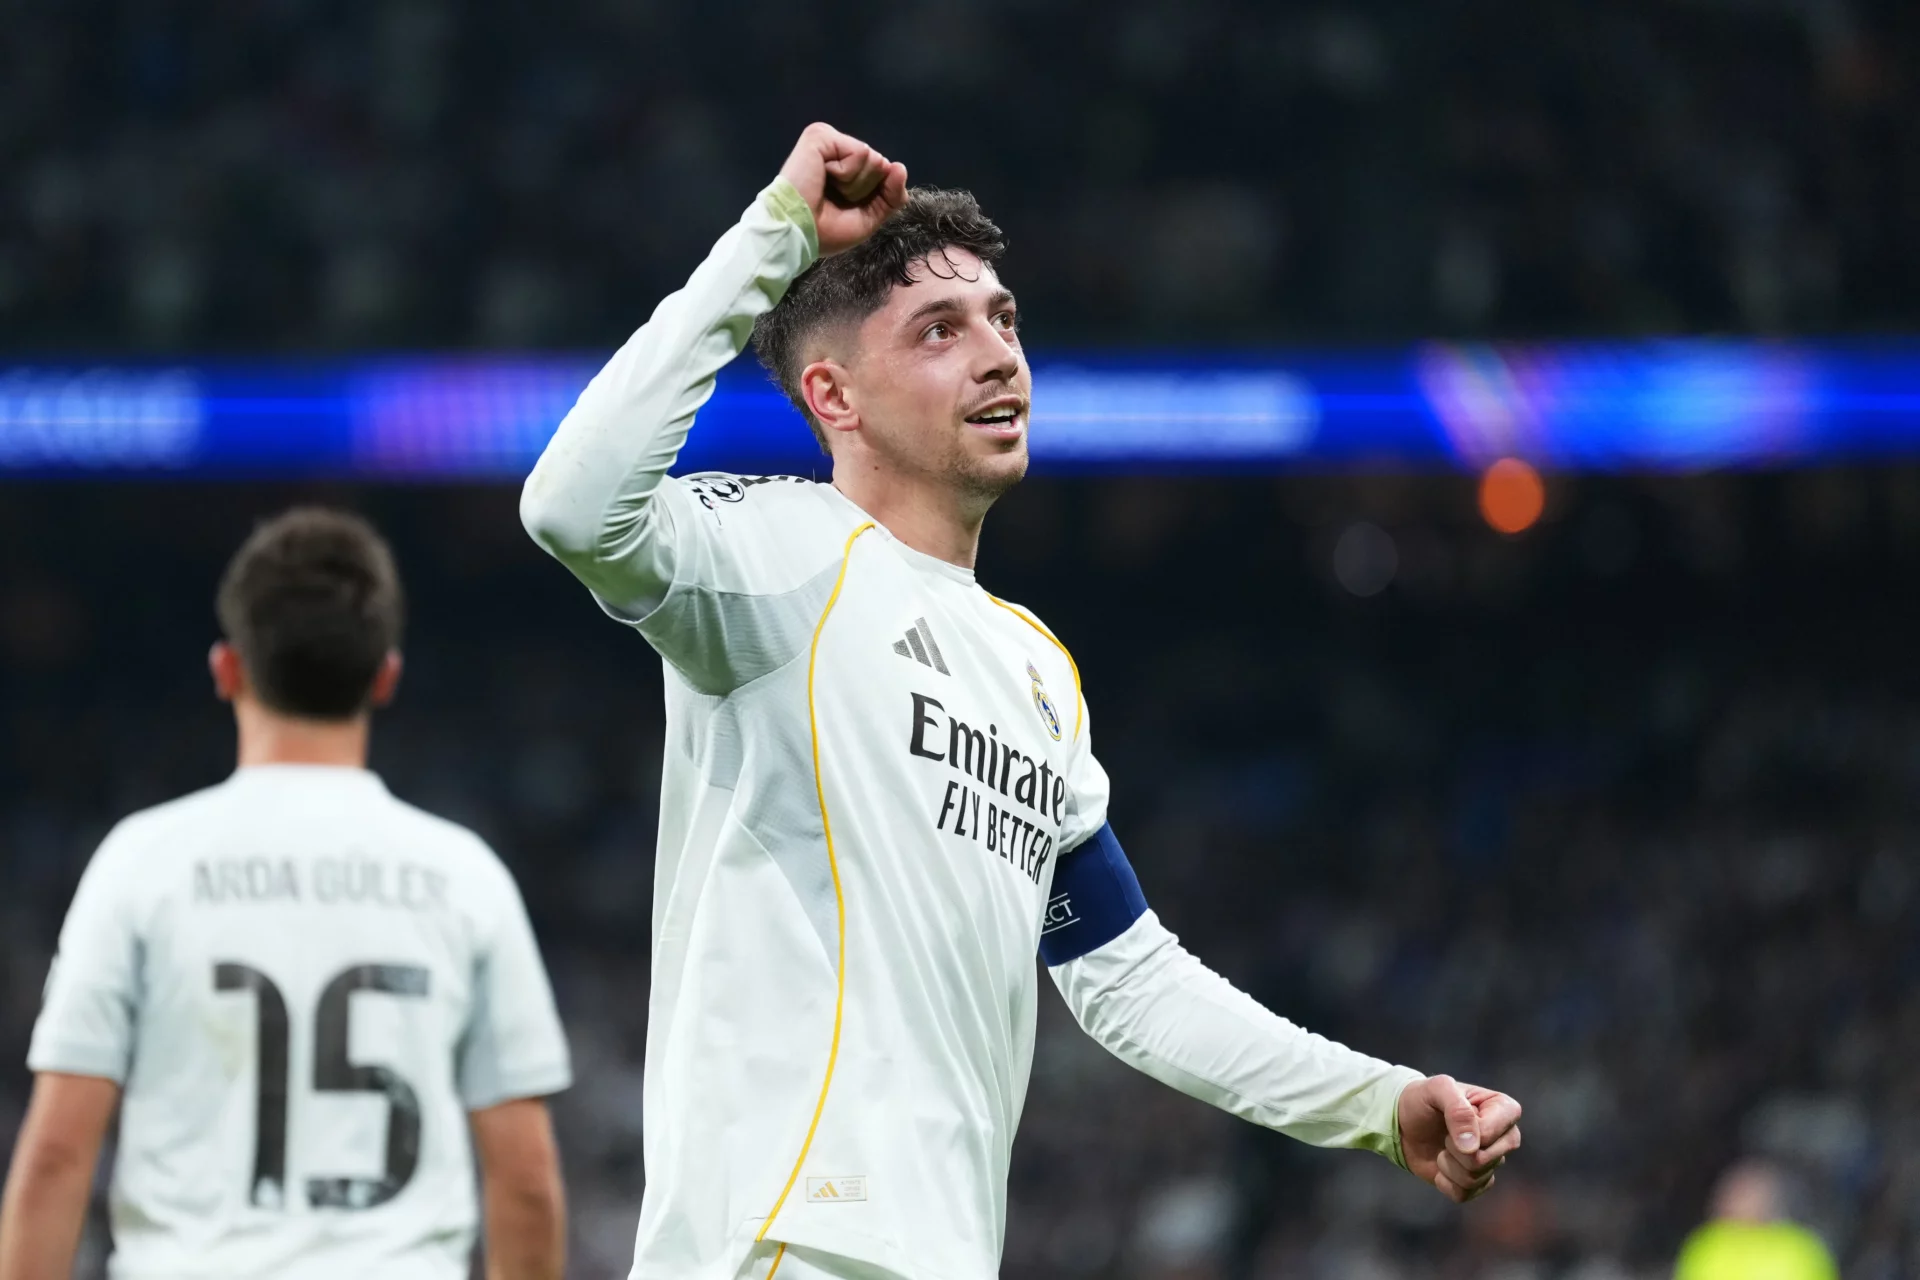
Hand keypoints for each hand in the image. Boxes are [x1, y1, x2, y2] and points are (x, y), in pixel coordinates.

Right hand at [777, 122, 908, 256]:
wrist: (798, 233)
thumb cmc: (825, 231)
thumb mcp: (869, 218)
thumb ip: (891, 196)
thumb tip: (900, 167)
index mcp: (845, 168)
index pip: (883, 173)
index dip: (876, 196)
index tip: (847, 208)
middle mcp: (837, 150)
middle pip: (881, 165)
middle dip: (865, 190)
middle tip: (834, 199)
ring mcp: (829, 141)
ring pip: (873, 158)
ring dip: (855, 185)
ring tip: (827, 190)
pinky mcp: (821, 136)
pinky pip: (860, 152)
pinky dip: (848, 173)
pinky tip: (823, 177)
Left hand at [1397, 1074, 1521, 1203]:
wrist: (1404, 1122)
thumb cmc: (1424, 1099)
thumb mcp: (1437, 1088)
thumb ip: (1457, 1109)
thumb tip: (1472, 1147)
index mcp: (1505, 1109)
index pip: (1490, 1133)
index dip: (1464, 1130)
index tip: (1450, 1115)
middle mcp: (1506, 1137)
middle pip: (1485, 1160)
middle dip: (1454, 1149)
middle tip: (1444, 1134)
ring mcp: (1492, 1161)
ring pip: (1474, 1178)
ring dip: (1447, 1164)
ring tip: (1442, 1147)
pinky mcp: (1478, 1182)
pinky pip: (1464, 1194)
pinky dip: (1444, 1181)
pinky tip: (1440, 1166)